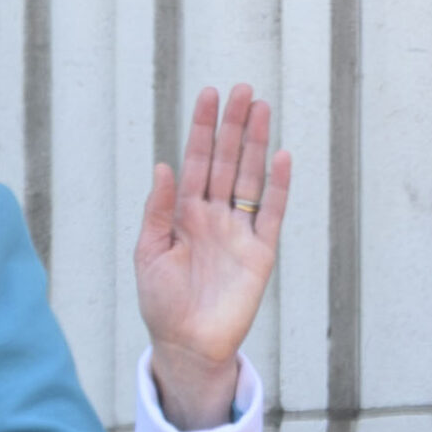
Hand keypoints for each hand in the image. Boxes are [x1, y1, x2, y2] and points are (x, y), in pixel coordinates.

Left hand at [134, 84, 291, 428]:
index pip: (197, 161)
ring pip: (252, 177)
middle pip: (228, 161)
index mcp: (184, 213)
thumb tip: (163, 165)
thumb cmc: (161, 301)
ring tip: (262, 108)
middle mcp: (214, 216)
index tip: (210, 95)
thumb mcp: (149, 252)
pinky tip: (282, 156)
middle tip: (242, 88)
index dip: (203, 129)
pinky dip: (279, 186)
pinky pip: (272, 213)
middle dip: (234, 126)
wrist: (186, 343)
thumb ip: (158, 210)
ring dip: (257, 144)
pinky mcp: (261, 252)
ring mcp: (239, 231)